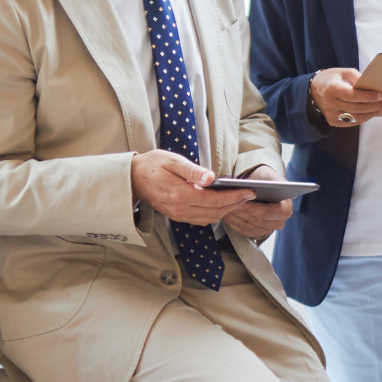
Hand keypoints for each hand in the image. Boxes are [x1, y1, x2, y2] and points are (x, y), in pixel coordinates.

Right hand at [130, 149, 250, 225]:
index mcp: (181, 195)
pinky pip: (200, 220)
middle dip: (235, 204)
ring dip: (226, 211)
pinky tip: (222, 206)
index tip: (249, 191)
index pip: (215, 200)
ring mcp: (177, 215)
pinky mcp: (176, 215)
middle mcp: (180, 209)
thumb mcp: (173, 161)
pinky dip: (214, 214)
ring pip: (209, 218)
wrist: (131, 178)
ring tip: (239, 200)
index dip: (234, 197)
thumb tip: (212, 178)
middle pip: (215, 211)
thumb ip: (193, 171)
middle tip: (250, 195)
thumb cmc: (152, 165)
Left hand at [222, 164, 292, 240]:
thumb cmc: (263, 180)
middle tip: (228, 204)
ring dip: (235, 217)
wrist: (258, 187)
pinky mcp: (256, 233)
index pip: (268, 212)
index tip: (241, 201)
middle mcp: (279, 221)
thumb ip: (276, 180)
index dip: (253, 208)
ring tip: (224, 208)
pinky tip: (226, 214)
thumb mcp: (270, 176)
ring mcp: (268, 229)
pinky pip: (243, 230)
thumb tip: (280, 185)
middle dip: (242, 212)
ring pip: (248, 225)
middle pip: (257, 220)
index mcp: (285, 208)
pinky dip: (233, 222)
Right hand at [310, 68, 381, 126]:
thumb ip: (358, 78)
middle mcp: (330, 103)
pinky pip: (352, 122)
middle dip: (375, 106)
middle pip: (356, 108)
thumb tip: (373, 87)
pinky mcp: (333, 121)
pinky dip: (364, 118)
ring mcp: (330, 114)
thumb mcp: (344, 72)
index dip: (368, 96)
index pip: (353, 95)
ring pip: (356, 117)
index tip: (381, 95)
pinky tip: (372, 112)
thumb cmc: (333, 78)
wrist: (316, 90)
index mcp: (331, 89)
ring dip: (372, 113)